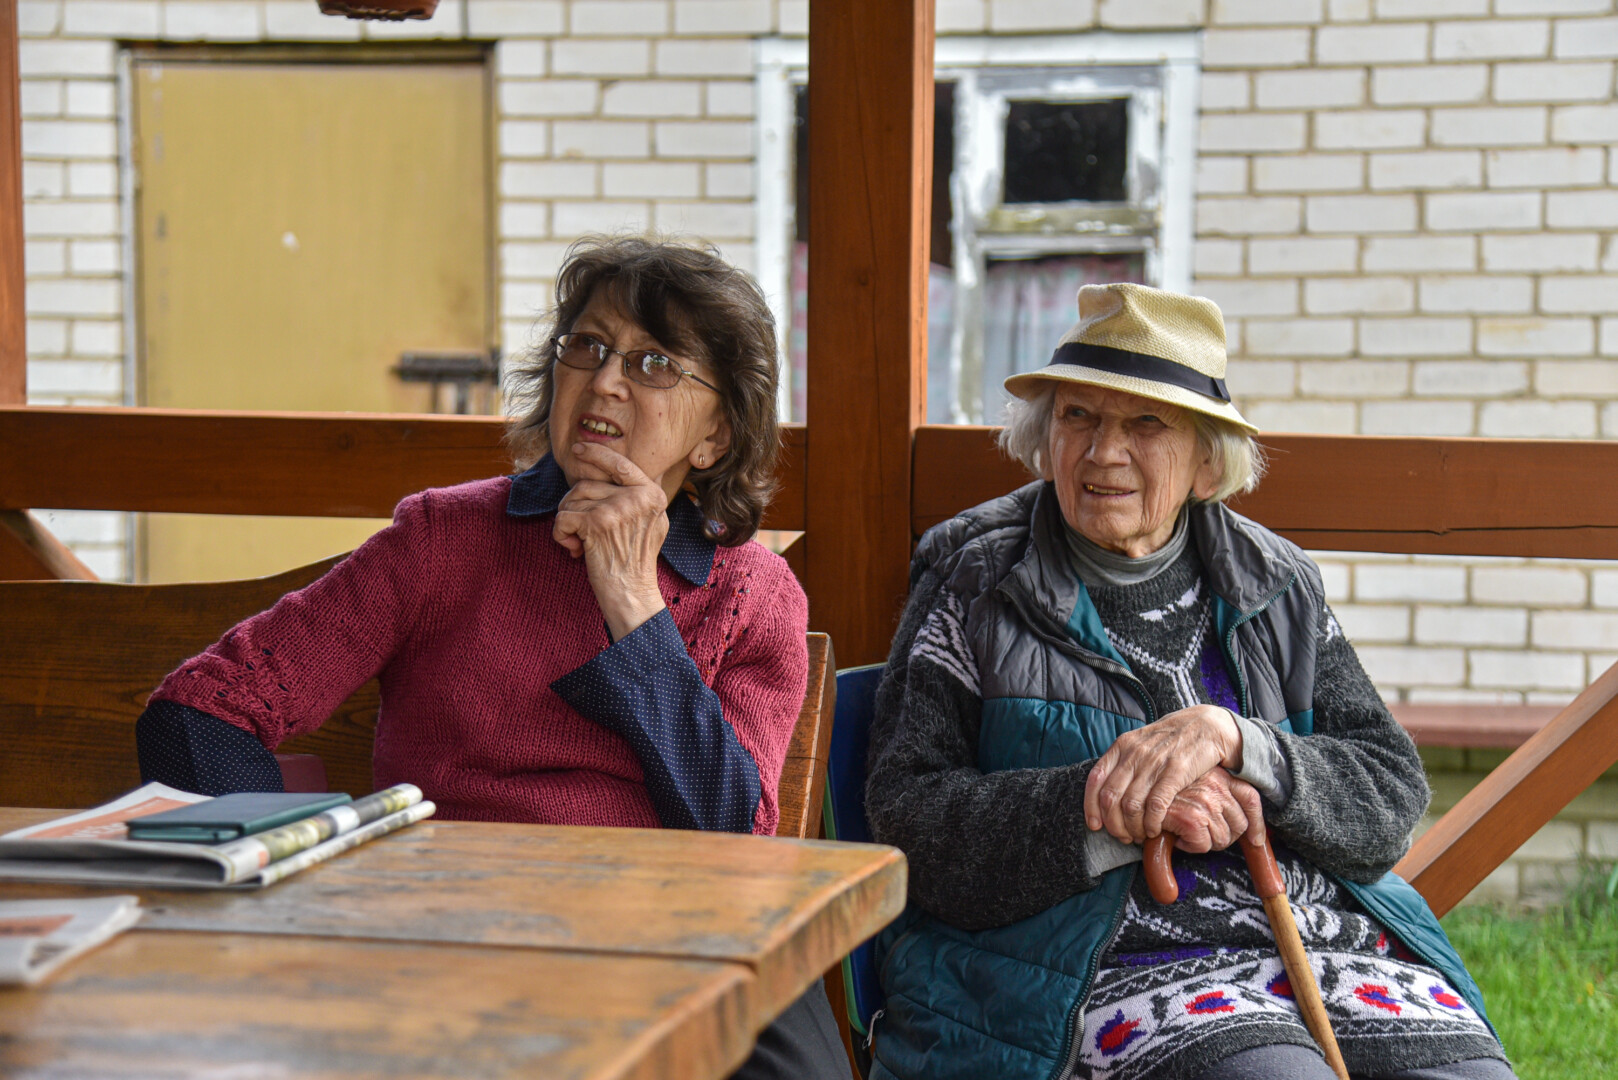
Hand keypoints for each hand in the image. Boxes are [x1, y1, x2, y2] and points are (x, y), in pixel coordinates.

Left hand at [553, 442, 668, 640]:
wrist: (631, 592)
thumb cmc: (636, 561)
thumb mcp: (654, 523)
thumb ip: (641, 497)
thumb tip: (623, 470)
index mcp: (652, 494)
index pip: (621, 464)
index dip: (596, 454)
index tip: (578, 449)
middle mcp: (638, 497)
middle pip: (587, 484)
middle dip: (574, 505)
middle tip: (578, 528)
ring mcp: (618, 508)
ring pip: (572, 499)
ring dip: (567, 521)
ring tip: (579, 542)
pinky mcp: (597, 523)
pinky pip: (563, 517)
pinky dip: (560, 535)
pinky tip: (573, 550)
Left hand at [1083, 704, 1242, 844]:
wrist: (1207, 725)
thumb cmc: (1172, 739)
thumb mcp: (1141, 743)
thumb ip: (1124, 763)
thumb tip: (1106, 793)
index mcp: (1122, 746)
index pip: (1095, 780)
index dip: (1091, 807)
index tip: (1095, 825)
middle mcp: (1134, 754)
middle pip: (1110, 798)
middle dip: (1113, 824)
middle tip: (1123, 836)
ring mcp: (1154, 762)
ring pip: (1131, 806)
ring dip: (1133, 827)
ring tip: (1140, 835)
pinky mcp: (1176, 772)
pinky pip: (1155, 805)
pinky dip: (1152, 823)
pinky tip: (1155, 829)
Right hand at [1159, 767, 1264, 853]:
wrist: (1135, 788)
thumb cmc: (1164, 788)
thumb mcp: (1197, 781)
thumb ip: (1217, 792)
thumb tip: (1247, 825)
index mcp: (1219, 775)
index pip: (1252, 799)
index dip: (1256, 823)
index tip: (1257, 839)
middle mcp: (1216, 786)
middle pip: (1241, 826)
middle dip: (1223, 837)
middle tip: (1201, 834)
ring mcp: (1206, 801)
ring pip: (1222, 840)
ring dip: (1204, 843)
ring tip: (1185, 833)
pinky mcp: (1193, 818)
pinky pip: (1204, 846)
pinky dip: (1189, 847)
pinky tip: (1177, 836)